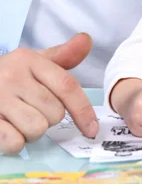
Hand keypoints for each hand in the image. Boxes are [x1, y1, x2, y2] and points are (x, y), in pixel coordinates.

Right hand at [0, 34, 98, 154]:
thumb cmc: (6, 74)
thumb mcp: (32, 61)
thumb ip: (62, 55)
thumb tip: (87, 40)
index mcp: (28, 59)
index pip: (66, 85)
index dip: (83, 109)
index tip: (91, 129)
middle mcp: (12, 75)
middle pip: (54, 113)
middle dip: (48, 118)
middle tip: (31, 109)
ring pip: (37, 129)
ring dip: (32, 132)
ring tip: (18, 120)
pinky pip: (14, 142)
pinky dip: (15, 142)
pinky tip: (6, 129)